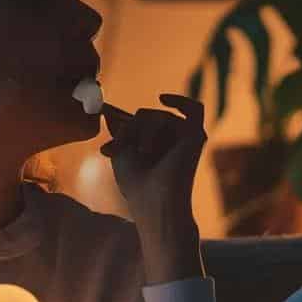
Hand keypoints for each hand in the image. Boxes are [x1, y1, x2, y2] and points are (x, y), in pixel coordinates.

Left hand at [102, 94, 208, 283]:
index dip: (122, 127)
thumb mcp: (122, 152)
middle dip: (130, 129)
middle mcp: (171, 142)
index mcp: (155, 147)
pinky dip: (180, 101)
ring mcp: (185, 139)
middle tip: (119, 150)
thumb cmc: (136, 184)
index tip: (105, 142)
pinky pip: (194, 109)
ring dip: (143, 129)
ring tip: (142, 152)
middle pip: (146, 116)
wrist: (154, 202)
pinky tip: (162, 99)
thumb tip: (111, 113)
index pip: (138, 124)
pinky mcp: (196, 136)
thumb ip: (122, 130)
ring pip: (159, 116)